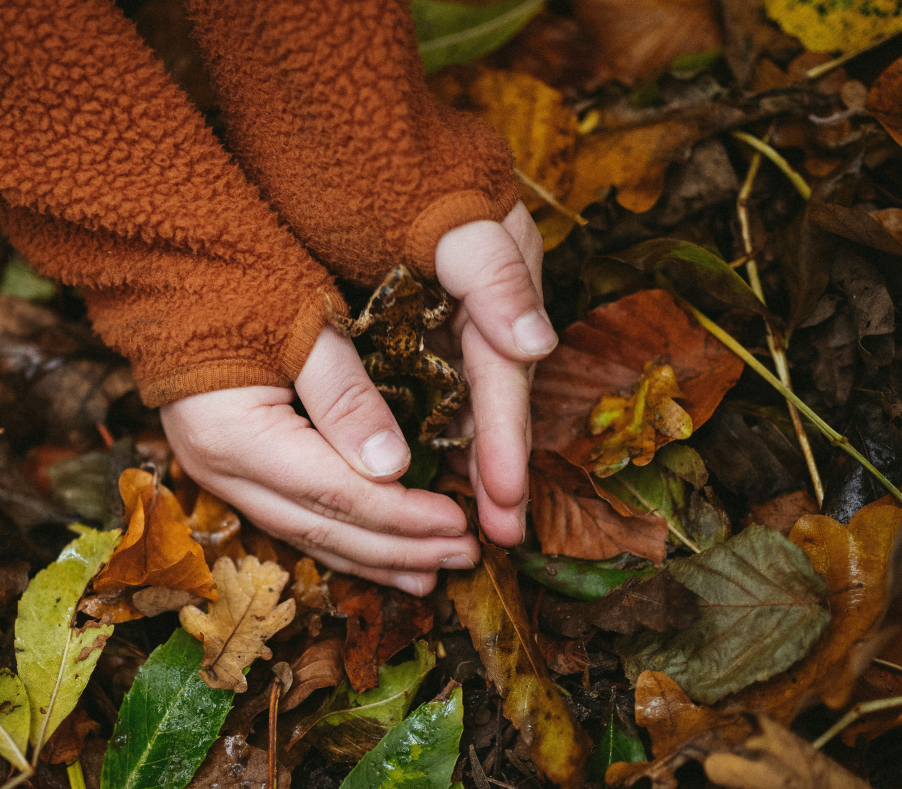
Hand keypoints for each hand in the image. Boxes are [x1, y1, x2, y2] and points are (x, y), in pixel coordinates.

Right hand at [159, 202, 552, 590]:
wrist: (167, 268)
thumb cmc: (237, 280)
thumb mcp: (299, 321)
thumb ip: (344, 394)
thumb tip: (394, 467)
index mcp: (234, 434)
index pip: (334, 493)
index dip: (402, 515)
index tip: (460, 523)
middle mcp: (219, 469)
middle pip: (321, 526)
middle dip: (398, 548)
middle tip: (466, 558)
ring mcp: (217, 474)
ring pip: (305, 534)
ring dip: (374, 557)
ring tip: (432, 574)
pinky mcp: (228, 469)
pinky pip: (293, 519)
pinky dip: (343, 539)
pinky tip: (380, 553)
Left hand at [433, 203, 553, 546]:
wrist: (365, 137)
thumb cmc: (416, 178)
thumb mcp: (464, 223)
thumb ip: (496, 281)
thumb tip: (536, 346)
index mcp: (499, 297)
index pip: (502, 384)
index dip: (504, 444)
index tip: (504, 501)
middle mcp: (482, 317)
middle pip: (491, 409)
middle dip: (498, 475)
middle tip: (500, 540)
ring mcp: (451, 326)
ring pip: (465, 410)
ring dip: (471, 469)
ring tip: (472, 529)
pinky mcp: (419, 330)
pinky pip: (435, 396)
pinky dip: (438, 438)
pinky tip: (429, 476)